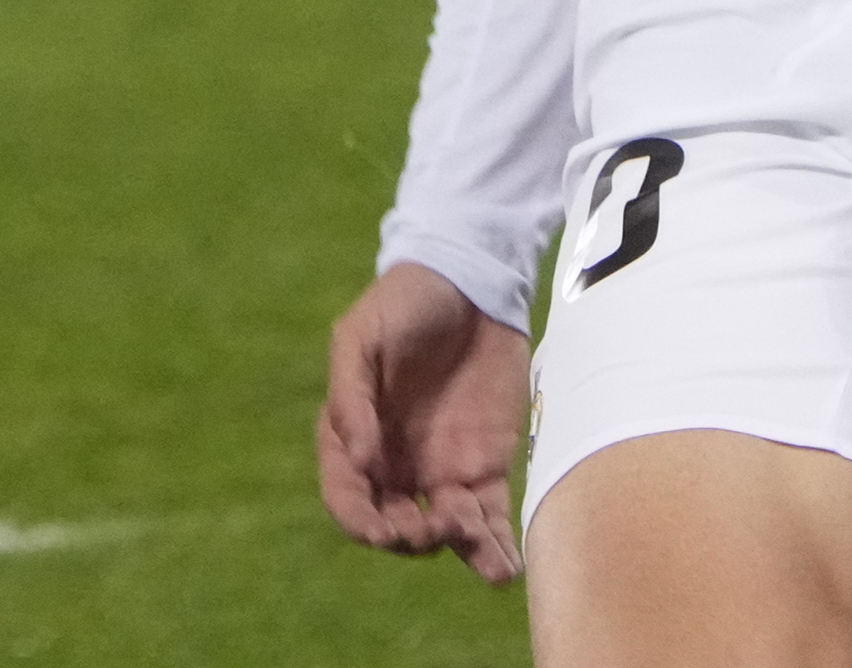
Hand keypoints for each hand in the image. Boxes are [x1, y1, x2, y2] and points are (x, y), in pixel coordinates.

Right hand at [317, 262, 531, 583]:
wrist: (468, 283)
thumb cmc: (401, 304)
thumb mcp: (360, 337)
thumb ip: (352, 397)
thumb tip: (359, 461)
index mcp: (354, 437)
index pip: (346, 496)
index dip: (359, 520)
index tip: (383, 530)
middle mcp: (394, 463)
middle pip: (394, 524)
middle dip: (410, 537)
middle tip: (435, 525)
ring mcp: (441, 469)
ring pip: (444, 530)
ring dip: (457, 548)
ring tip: (480, 548)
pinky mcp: (485, 466)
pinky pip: (489, 517)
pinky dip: (495, 549)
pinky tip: (505, 568)